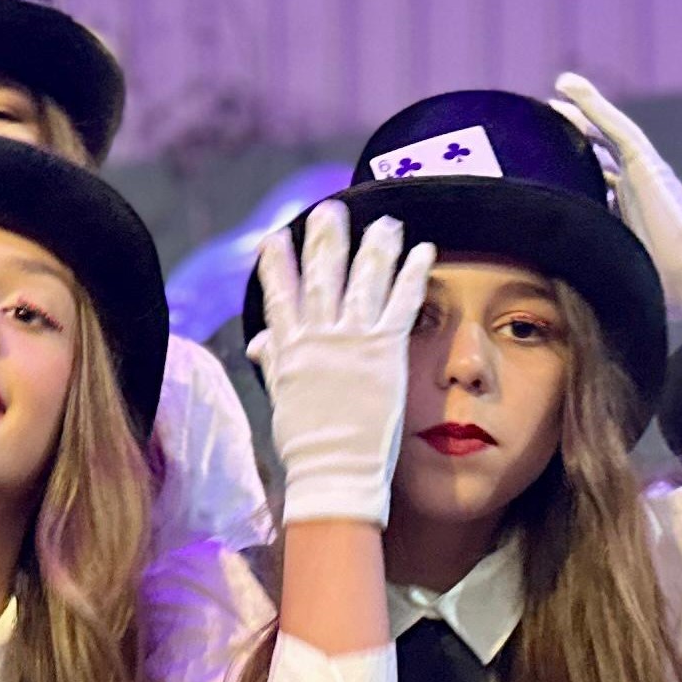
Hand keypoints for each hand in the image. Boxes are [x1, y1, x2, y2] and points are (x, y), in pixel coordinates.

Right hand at [246, 200, 433, 527]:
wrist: (334, 471)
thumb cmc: (307, 444)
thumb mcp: (284, 398)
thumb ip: (276, 362)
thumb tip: (257, 343)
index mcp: (289, 348)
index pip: (280, 295)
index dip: (277, 264)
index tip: (274, 238)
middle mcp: (318, 336)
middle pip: (321, 275)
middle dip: (326, 239)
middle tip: (330, 210)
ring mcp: (352, 341)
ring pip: (363, 279)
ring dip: (376, 246)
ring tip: (386, 223)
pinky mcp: (385, 351)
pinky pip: (403, 302)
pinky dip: (413, 273)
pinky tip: (423, 250)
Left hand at [550, 71, 681, 327]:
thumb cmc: (664, 290)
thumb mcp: (615, 279)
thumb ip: (595, 280)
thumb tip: (562, 316)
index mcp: (625, 218)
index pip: (592, 189)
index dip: (568, 177)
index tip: (540, 172)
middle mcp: (632, 193)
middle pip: (593, 159)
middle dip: (569, 143)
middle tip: (539, 129)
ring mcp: (640, 176)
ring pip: (601, 136)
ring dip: (576, 117)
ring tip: (551, 100)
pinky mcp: (646, 164)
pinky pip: (614, 126)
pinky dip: (591, 104)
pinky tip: (567, 86)